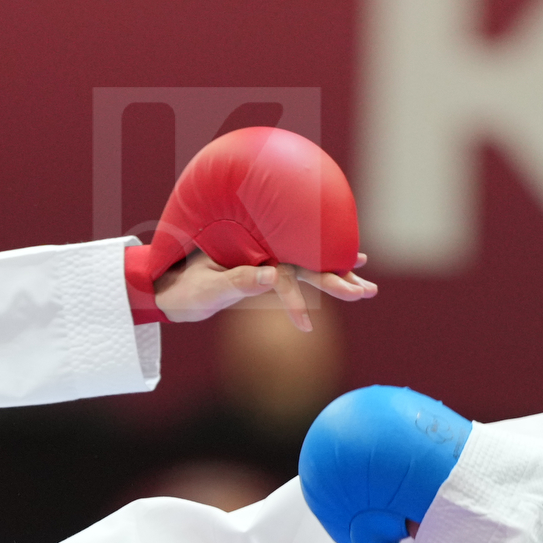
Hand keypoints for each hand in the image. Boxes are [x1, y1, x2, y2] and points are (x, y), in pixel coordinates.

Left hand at [154, 250, 376, 330]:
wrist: (174, 290)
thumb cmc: (188, 287)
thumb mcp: (210, 288)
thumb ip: (238, 280)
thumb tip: (270, 276)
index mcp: (254, 251)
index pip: (292, 266)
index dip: (318, 275)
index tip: (342, 287)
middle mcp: (265, 253)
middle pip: (309, 262)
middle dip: (339, 276)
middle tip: (368, 291)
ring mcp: (267, 263)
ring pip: (309, 270)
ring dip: (337, 279)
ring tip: (366, 289)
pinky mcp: (266, 274)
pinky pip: (299, 277)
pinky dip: (321, 278)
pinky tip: (344, 276)